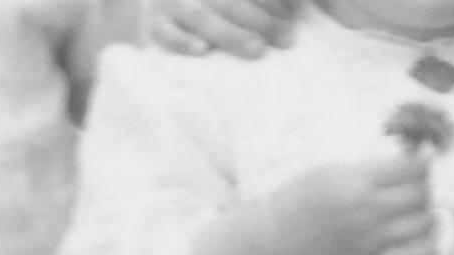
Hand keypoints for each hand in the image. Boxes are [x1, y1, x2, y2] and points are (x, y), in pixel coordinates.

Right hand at [148, 0, 296, 57]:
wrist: (166, 4)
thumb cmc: (216, 9)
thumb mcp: (231, 4)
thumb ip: (256, 4)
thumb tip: (297, 9)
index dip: (272, 2)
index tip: (296, 14)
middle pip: (232, 3)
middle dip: (262, 20)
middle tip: (289, 39)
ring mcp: (175, 5)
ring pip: (203, 18)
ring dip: (231, 34)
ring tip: (258, 50)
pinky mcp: (156, 26)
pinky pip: (165, 34)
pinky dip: (182, 41)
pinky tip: (202, 51)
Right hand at [270, 154, 436, 254]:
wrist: (286, 234)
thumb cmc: (306, 195)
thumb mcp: (334, 168)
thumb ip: (372, 168)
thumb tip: (407, 161)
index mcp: (360, 183)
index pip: (412, 168)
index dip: (423, 159)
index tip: (422, 155)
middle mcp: (371, 212)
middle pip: (420, 194)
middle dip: (423, 183)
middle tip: (415, 179)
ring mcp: (374, 238)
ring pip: (422, 224)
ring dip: (425, 210)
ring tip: (414, 204)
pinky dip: (427, 248)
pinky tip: (429, 238)